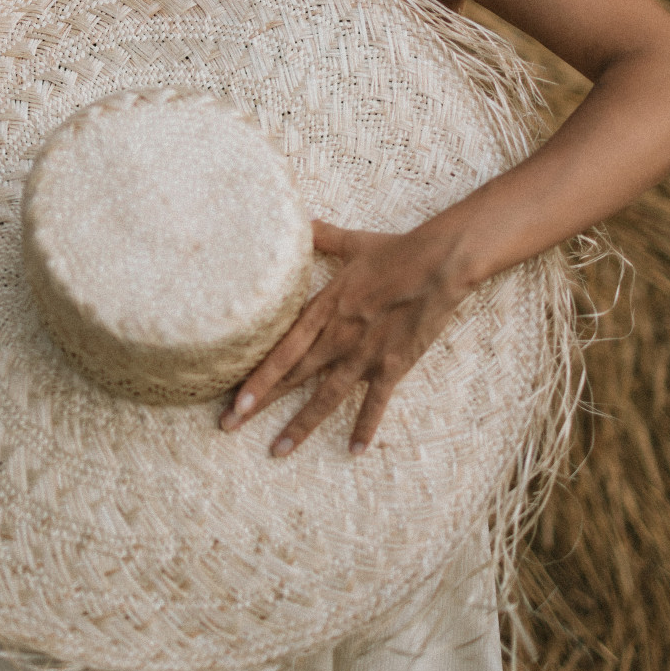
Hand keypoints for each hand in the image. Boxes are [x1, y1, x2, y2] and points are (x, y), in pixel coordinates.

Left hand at [220, 218, 472, 454]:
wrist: (440, 264)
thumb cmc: (396, 250)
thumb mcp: (352, 242)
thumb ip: (321, 236)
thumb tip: (300, 219)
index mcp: (324, 307)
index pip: (282, 349)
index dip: (257, 376)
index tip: (234, 400)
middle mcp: (338, 336)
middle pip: (293, 376)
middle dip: (260, 403)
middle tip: (229, 426)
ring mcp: (364, 354)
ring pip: (325, 397)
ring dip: (300, 425)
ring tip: (277, 451)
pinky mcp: (393, 365)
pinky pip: (375, 403)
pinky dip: (365, 427)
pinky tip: (354, 451)